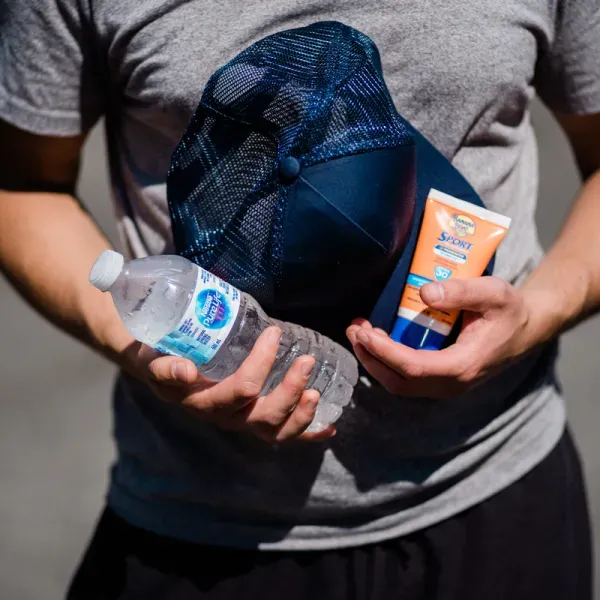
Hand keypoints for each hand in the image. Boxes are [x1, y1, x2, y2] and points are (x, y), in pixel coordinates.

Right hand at [127, 326, 333, 442]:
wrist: (158, 366)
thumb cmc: (159, 356)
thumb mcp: (153, 360)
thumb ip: (163, 366)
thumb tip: (185, 371)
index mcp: (203, 401)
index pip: (239, 391)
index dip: (261, 365)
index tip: (274, 333)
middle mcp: (224, 417)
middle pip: (263, 417)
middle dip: (289, 392)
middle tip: (307, 362)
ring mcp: (241, 421)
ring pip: (275, 431)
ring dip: (301, 416)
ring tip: (318, 394)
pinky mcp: (252, 420)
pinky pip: (282, 434)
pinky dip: (307, 434)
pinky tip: (328, 429)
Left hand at [347, 277, 535, 398]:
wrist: (526, 329)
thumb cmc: (509, 311)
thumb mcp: (494, 293)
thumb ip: (462, 291)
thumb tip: (425, 294)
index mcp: (463, 366)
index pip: (413, 367)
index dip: (384, 351)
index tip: (364, 332)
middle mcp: (450, 384)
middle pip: (398, 381)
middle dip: (370, 357)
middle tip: (354, 329)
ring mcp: (444, 385)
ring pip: (398, 383)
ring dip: (373, 360)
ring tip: (359, 331)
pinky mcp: (439, 379)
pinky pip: (405, 377)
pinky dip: (385, 361)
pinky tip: (375, 339)